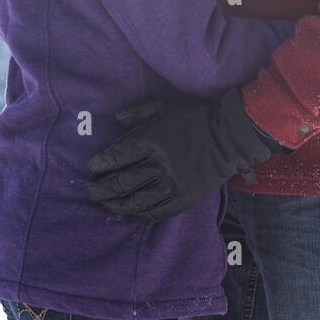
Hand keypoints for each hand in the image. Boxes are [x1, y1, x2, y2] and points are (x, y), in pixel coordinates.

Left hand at [85, 88, 281, 222]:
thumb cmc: (195, 117)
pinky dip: (140, 214)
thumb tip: (116, 119)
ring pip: (135, 201)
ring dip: (116, 204)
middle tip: (91, 190)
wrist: (228, 137)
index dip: (101, 164)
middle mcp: (157, 166)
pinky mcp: (183, 199)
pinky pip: (156, 212)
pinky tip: (132, 213)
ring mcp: (171, 186)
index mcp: (151, 142)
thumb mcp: (165, 105)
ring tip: (105, 204)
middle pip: (121, 182)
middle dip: (102, 188)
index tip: (92, 167)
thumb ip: (138, 112)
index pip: (117, 157)